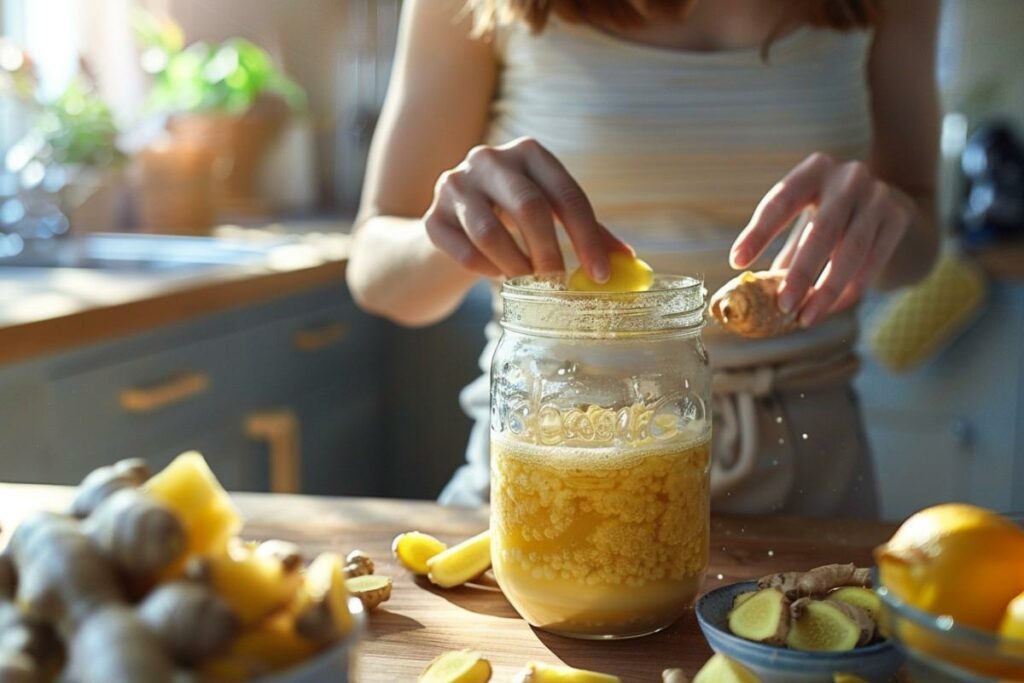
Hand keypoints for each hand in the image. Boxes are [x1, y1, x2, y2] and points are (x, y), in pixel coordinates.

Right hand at [424, 137, 630, 280]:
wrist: (451, 224)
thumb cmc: (512, 216)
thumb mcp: (550, 213)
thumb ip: (587, 232)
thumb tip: (629, 261)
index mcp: (528, 151)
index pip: (566, 194)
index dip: (587, 238)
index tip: (601, 275)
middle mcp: (488, 158)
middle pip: (528, 207)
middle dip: (549, 252)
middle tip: (559, 283)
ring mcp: (455, 184)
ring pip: (491, 233)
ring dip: (515, 266)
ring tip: (526, 281)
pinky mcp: (432, 216)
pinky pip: (464, 252)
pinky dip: (486, 271)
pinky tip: (495, 275)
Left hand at [730, 153, 914, 326]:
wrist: (898, 205)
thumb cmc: (835, 218)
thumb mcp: (809, 221)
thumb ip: (786, 251)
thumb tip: (752, 293)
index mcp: (814, 170)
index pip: (781, 202)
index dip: (758, 234)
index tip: (737, 262)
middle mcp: (849, 177)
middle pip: (820, 231)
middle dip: (800, 273)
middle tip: (783, 306)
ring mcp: (878, 195)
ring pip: (850, 252)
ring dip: (826, 290)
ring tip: (806, 318)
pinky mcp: (899, 218)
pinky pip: (872, 262)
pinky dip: (850, 290)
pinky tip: (831, 309)